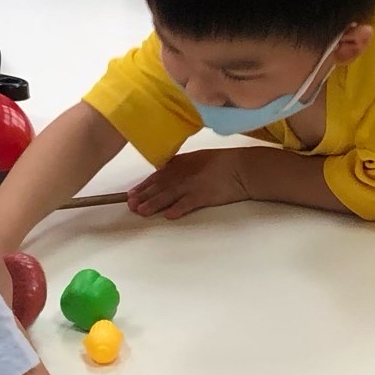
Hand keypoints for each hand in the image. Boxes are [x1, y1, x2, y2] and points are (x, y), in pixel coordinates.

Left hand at [127, 149, 249, 219]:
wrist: (243, 168)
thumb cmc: (224, 163)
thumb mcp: (198, 159)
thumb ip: (180, 166)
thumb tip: (163, 172)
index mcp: (182, 163)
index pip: (158, 175)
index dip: (144, 185)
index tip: (132, 194)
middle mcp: (185, 173)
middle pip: (160, 186)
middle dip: (144, 196)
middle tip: (131, 205)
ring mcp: (194, 184)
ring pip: (169, 195)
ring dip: (154, 204)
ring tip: (142, 212)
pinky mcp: (205, 195)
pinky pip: (188, 203)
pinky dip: (177, 209)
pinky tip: (168, 215)